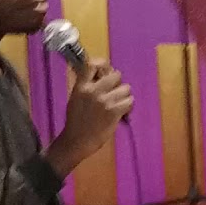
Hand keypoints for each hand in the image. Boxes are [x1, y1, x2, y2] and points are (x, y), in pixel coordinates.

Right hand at [45, 60, 132, 177]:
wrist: (77, 140)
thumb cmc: (76, 120)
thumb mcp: (76, 98)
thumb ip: (87, 86)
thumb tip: (102, 75)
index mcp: (81, 86)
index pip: (92, 65)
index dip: (103, 64)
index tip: (106, 70)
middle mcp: (92, 91)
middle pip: (116, 75)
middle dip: (118, 83)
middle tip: (115, 92)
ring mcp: (104, 101)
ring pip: (126, 88)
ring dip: (125, 95)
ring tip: (118, 104)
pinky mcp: (114, 111)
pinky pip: (130, 101)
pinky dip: (129, 106)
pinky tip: (122, 111)